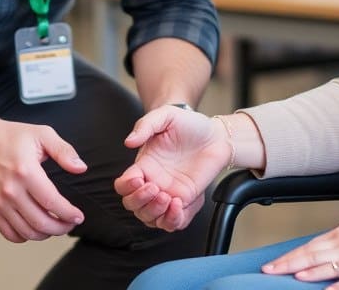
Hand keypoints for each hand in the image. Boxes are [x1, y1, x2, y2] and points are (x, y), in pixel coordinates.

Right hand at [0, 116, 87, 242]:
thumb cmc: (10, 137)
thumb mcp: (42, 135)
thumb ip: (64, 151)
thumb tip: (80, 168)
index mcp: (26, 171)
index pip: (52, 202)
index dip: (68, 214)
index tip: (78, 216)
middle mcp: (11, 190)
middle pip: (40, 222)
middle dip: (61, 228)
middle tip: (70, 224)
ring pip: (26, 231)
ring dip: (45, 234)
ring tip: (55, 227)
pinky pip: (9, 233)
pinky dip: (25, 236)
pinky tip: (34, 228)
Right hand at [115, 105, 229, 230]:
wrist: (215, 134)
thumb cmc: (189, 124)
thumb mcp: (165, 116)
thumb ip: (145, 125)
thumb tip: (128, 142)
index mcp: (143, 165)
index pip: (123, 186)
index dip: (126, 187)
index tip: (138, 179)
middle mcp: (153, 182)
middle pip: (132, 205)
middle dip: (140, 201)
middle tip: (156, 188)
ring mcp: (168, 193)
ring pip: (150, 218)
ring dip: (155, 213)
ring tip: (170, 199)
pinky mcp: (185, 201)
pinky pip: (173, 222)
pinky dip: (172, 220)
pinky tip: (179, 205)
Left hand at [262, 218, 338, 288]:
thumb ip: (335, 245)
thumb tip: (315, 255)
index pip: (308, 246)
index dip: (289, 256)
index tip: (273, 263)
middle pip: (310, 255)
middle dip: (288, 264)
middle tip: (269, 270)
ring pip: (325, 266)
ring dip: (307, 272)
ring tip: (290, 277)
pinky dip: (335, 288)